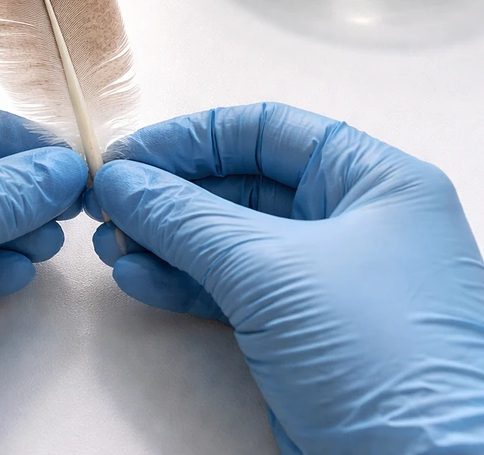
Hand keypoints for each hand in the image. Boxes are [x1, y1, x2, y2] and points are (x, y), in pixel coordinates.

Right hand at [90, 103, 483, 453]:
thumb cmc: (374, 350)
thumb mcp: (271, 269)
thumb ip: (185, 217)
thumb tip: (119, 179)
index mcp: (373, 180)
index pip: (266, 131)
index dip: (190, 138)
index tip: (127, 156)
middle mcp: (353, 220)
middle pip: (241, 185)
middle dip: (170, 196)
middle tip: (109, 205)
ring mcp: (326, 279)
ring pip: (228, 240)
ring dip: (166, 241)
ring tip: (111, 246)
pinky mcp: (301, 331)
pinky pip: (231, 289)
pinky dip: (182, 282)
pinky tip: (137, 279)